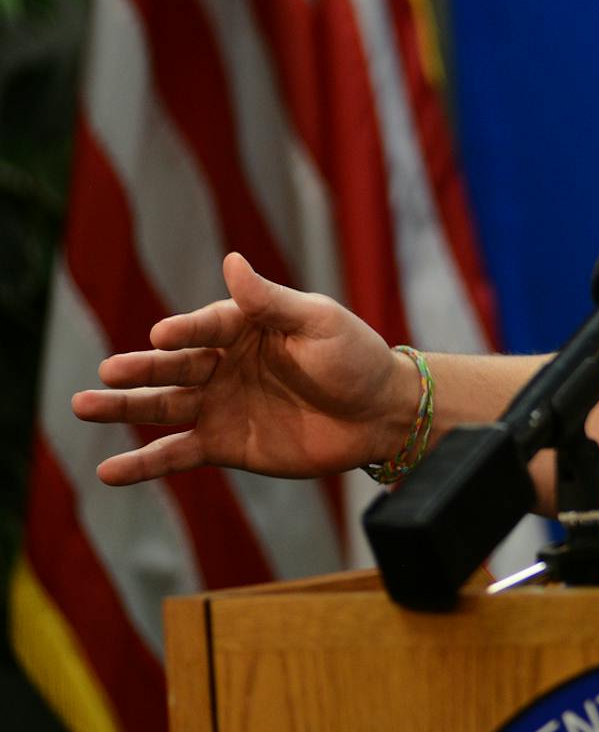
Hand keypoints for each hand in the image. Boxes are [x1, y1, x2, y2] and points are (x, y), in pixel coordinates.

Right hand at [71, 252, 412, 483]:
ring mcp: (221, 405)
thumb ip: (271, 301)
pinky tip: (108, 472)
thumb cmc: (356, 358)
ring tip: (83, 407)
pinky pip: (176, 453)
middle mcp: (224, 363)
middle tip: (108, 373)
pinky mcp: (225, 444)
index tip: (162, 334)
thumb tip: (232, 260)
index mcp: (246, 326)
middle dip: (140, 369)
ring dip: (124, 408)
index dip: (187, 329)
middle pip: (173, 365)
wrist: (381, 415)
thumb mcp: (319, 323)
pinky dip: (144, 463)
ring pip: (163, 406)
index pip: (207, 325)